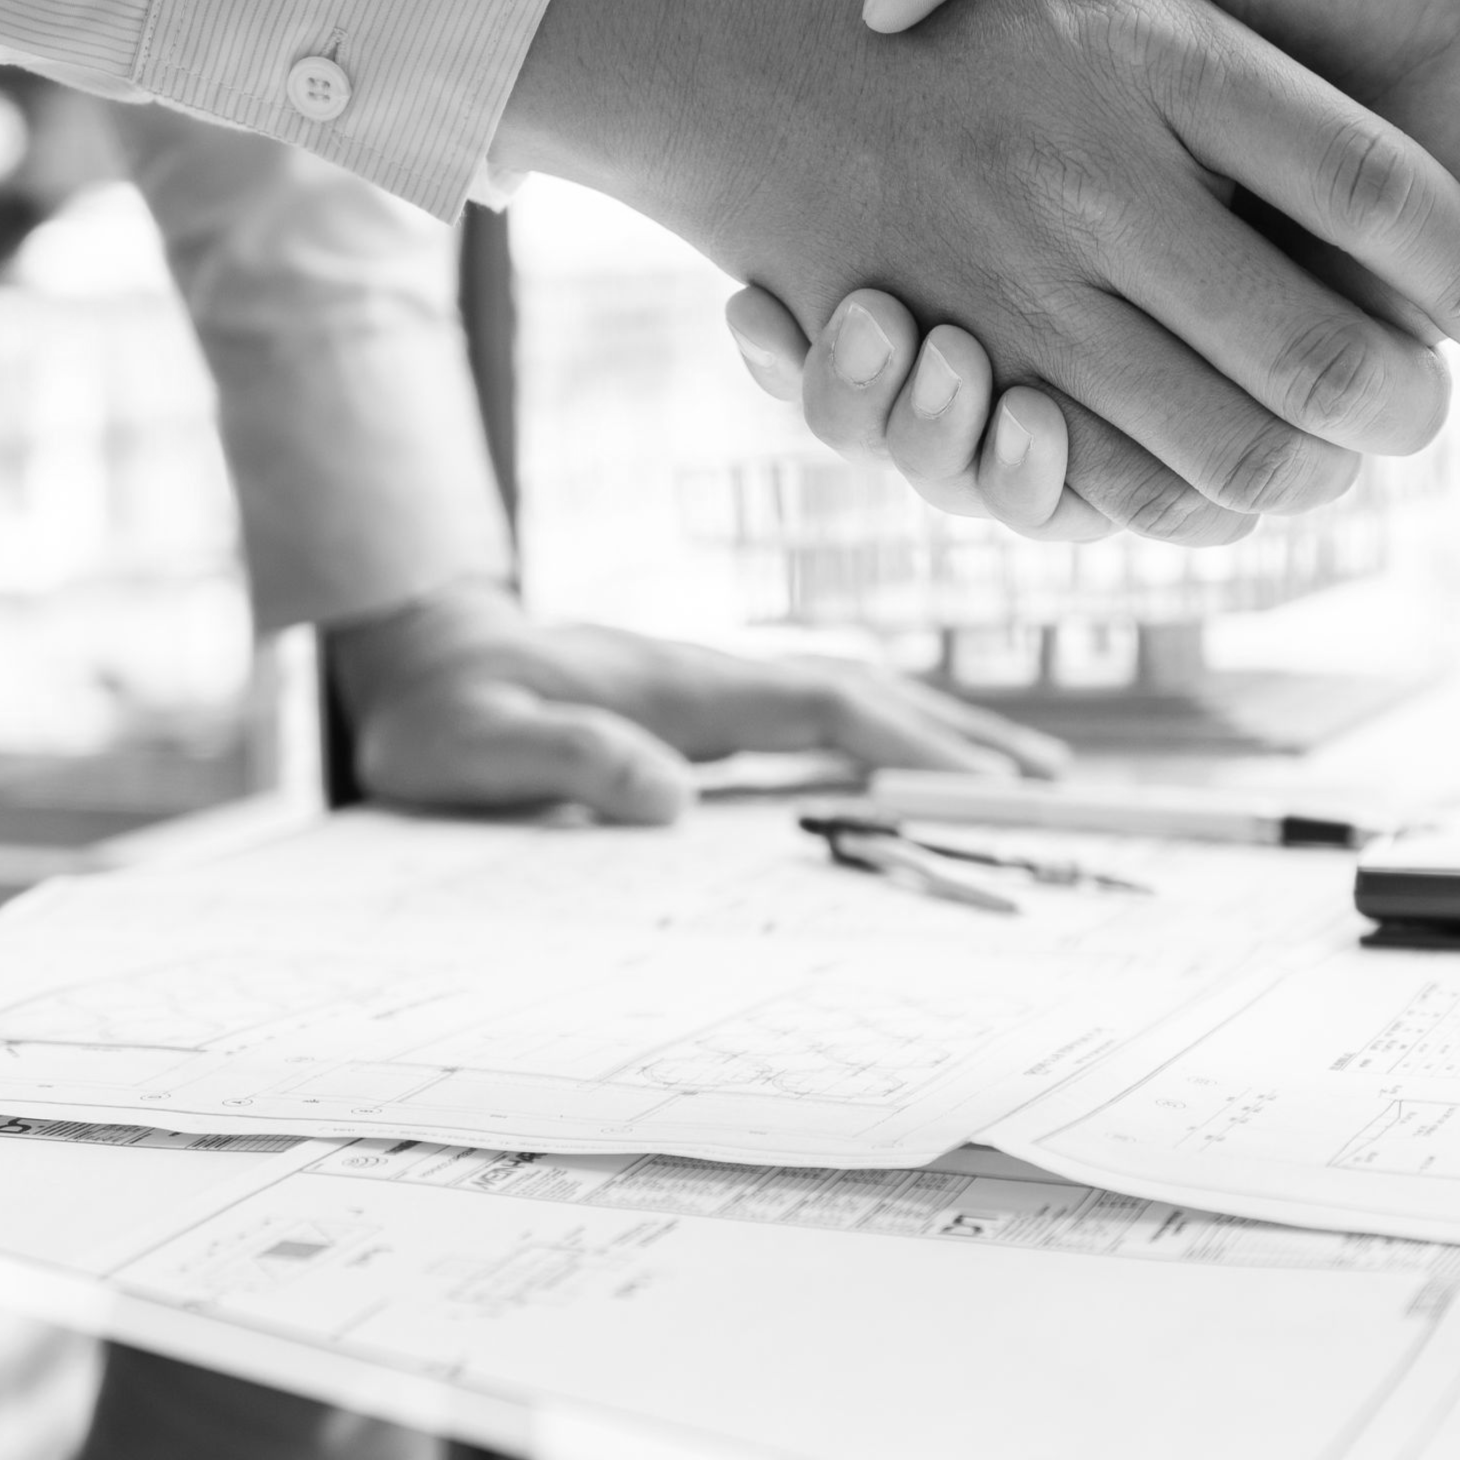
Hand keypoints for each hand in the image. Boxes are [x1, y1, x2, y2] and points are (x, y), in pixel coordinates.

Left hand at [324, 581, 1060, 824]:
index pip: (823, 702)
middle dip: (958, 732)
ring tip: (1015, 772)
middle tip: (1051, 781)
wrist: (408, 660)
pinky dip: (878, 733)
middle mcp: (711, 677)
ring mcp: (709, 688)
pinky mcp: (696, 707)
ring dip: (932, 729)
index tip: (986, 780)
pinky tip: (909, 765)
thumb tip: (671, 799)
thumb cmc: (437, 714)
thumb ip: (568, 761)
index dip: (909, 737)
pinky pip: (809, 717)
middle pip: (861, 690)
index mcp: (678, 685)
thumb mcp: (479, 746)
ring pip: (845, 696)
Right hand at [732, 0, 1459, 501]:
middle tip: (845, 339)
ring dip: (944, 450)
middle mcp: (1101, 259)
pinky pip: (1132, 495)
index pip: (877, 279)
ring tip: (923, 365)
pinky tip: (1017, 420)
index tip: (755, 306)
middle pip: (928, 396)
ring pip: (1016, 459)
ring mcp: (1175, 338)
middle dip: (866, 405)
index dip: (799, 331)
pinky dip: (1060, 490)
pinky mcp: (1256, 399)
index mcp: (1053, 154)